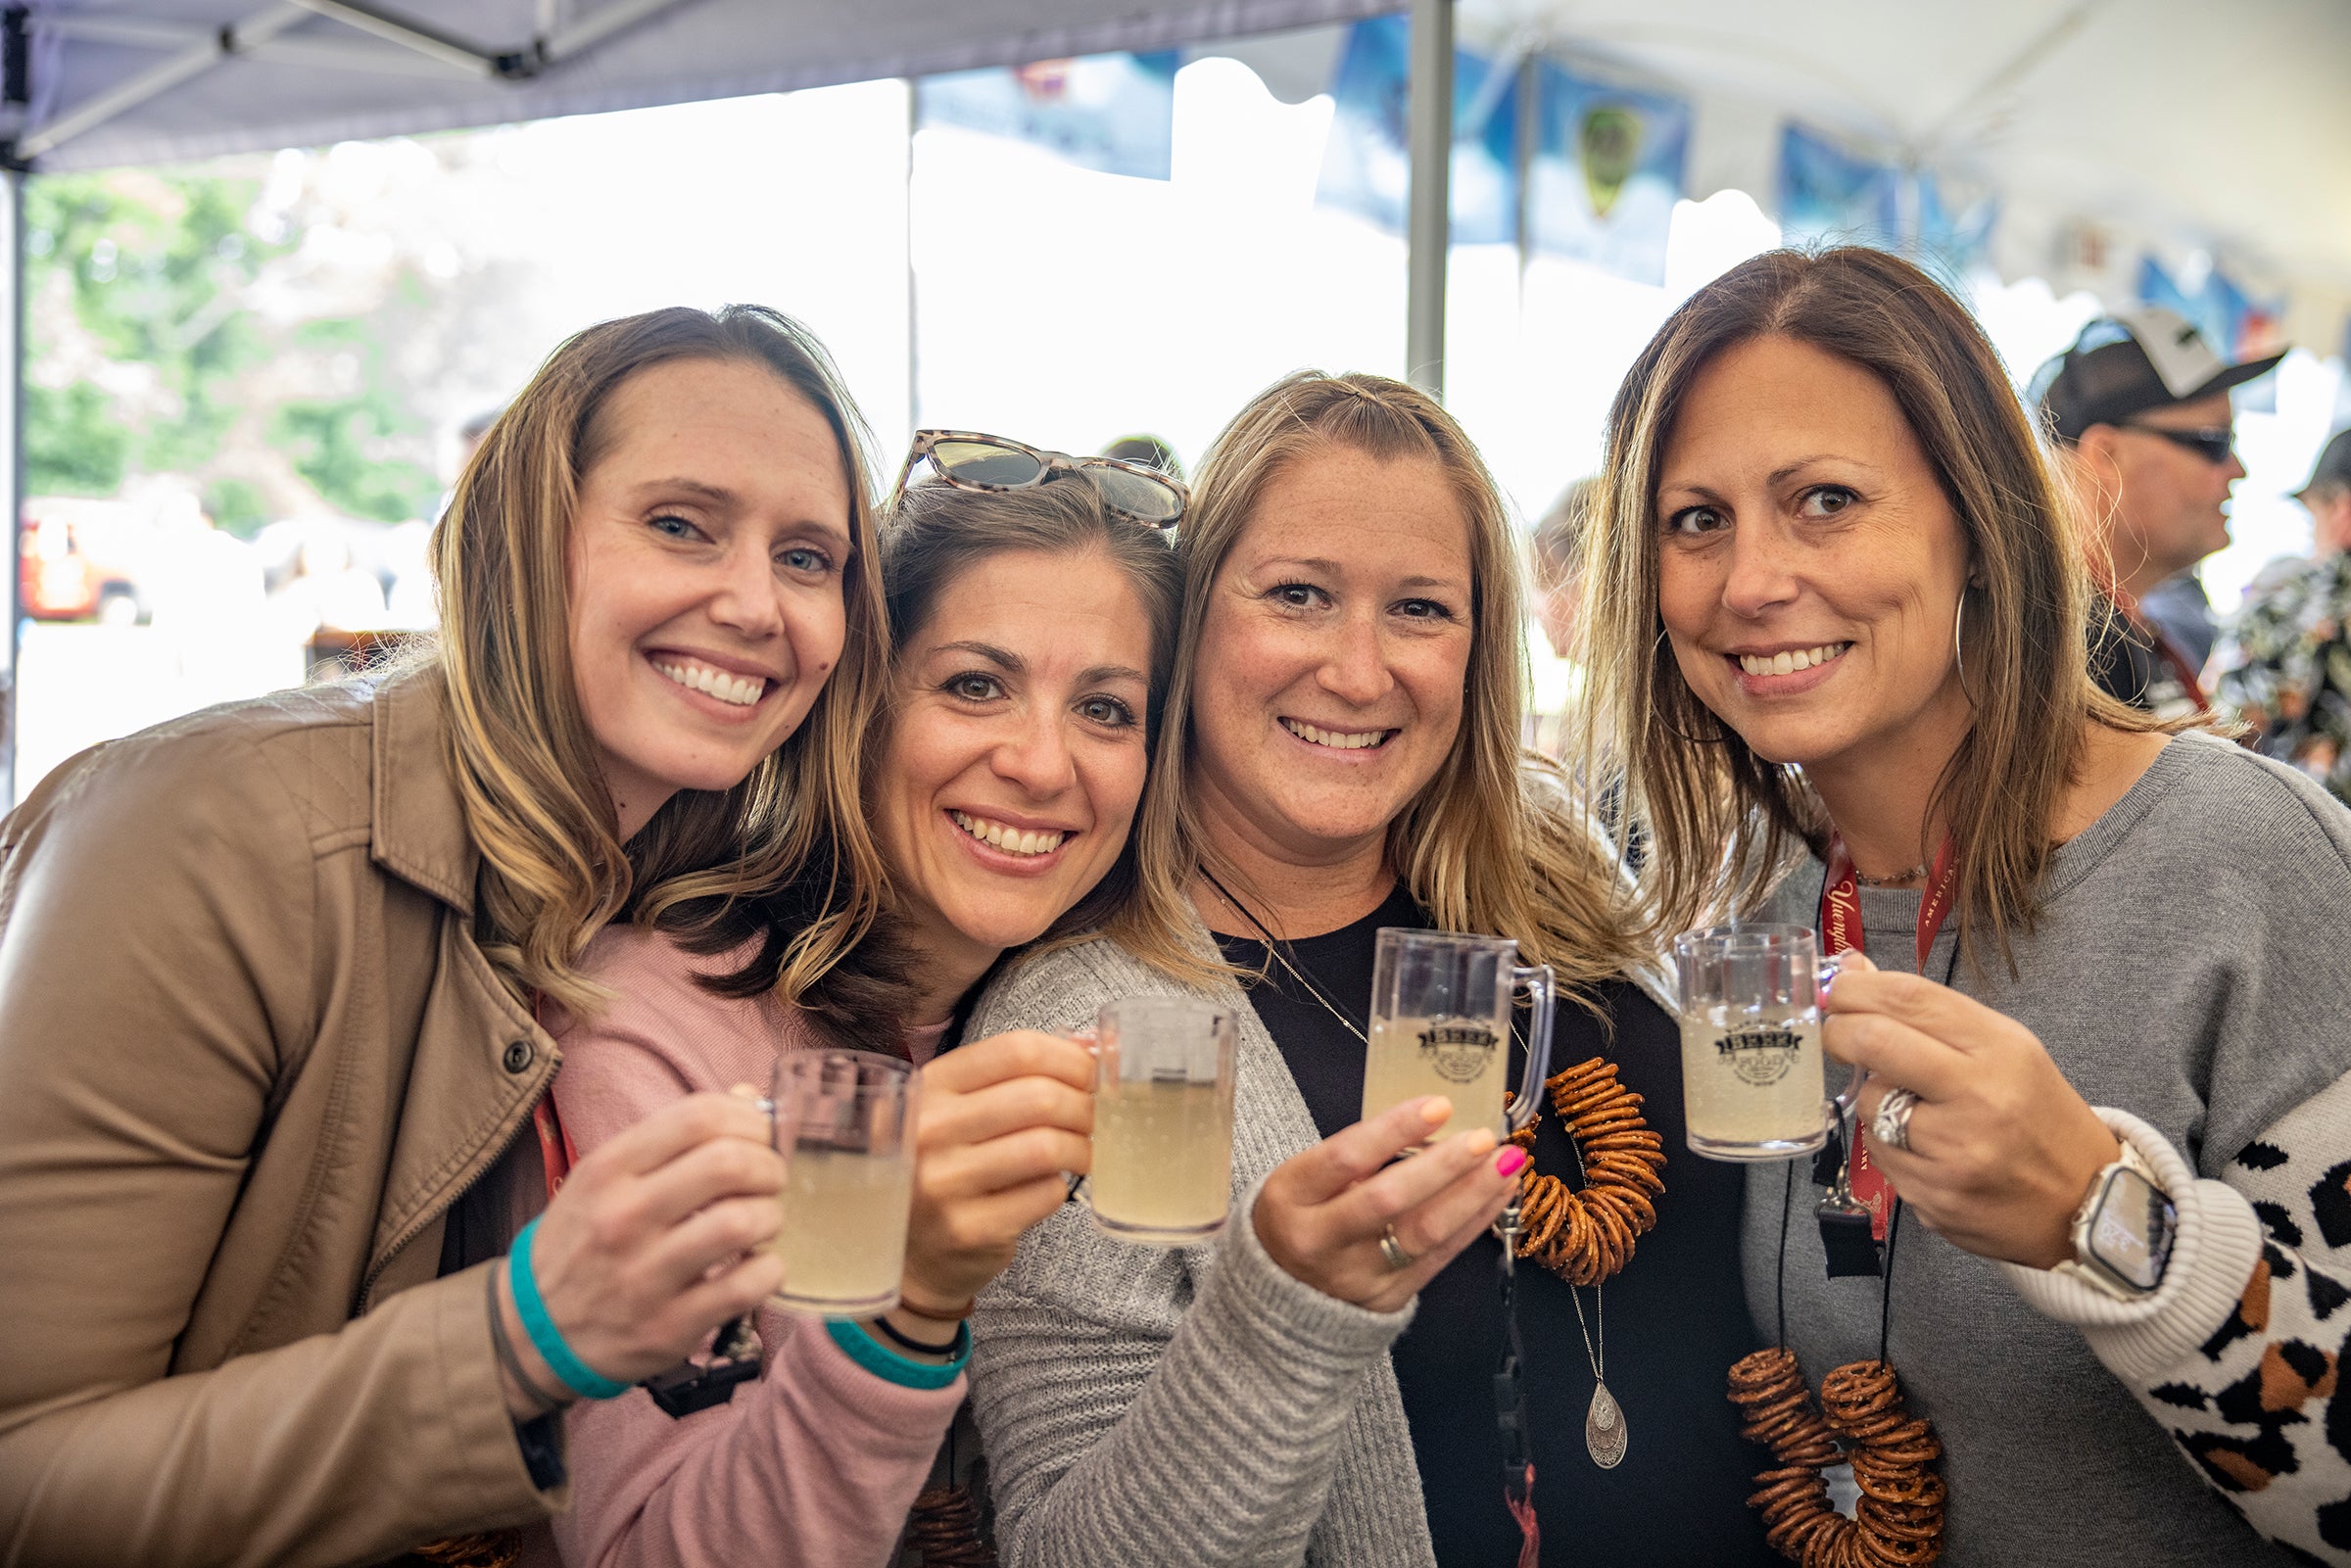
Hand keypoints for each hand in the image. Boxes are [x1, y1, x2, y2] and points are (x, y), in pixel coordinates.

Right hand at [499, 1091, 785, 1417]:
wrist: (534, 1331)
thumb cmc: (584, 1239)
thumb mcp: (606, 1177)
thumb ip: (675, 1136)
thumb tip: (750, 1098)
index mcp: (608, 1170)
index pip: (699, 1116)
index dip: (749, 1119)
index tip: (760, 1136)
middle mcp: (623, 1219)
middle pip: (729, 1164)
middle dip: (769, 1166)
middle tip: (771, 1180)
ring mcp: (644, 1277)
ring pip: (741, 1224)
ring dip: (771, 1216)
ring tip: (763, 1222)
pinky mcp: (668, 1328)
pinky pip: (747, 1286)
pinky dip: (770, 1270)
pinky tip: (757, 1265)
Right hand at [901, 1030, 1095, 1316]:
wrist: (911, 1251)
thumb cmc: (947, 1165)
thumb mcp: (961, 1107)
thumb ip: (1017, 1074)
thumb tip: (1093, 1045)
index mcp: (928, 1086)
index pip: (1016, 1050)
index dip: (1070, 1058)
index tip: (1090, 1074)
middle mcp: (927, 1130)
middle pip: (1039, 1097)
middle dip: (1085, 1106)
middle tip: (1094, 1120)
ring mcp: (943, 1183)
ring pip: (1048, 1146)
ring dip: (1082, 1148)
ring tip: (1082, 1153)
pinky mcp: (968, 1229)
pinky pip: (1046, 1194)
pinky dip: (1062, 1187)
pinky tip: (1049, 1186)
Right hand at [1254, 1096, 1525, 1313]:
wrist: (1281, 1294)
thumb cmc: (1301, 1215)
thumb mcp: (1304, 1179)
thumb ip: (1358, 1156)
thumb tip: (1435, 1123)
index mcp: (1290, 1199)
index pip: (1345, 1159)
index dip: (1394, 1130)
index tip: (1438, 1104)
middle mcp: (1319, 1242)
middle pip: (1388, 1201)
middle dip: (1442, 1166)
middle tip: (1483, 1137)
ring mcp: (1356, 1277)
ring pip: (1423, 1235)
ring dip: (1472, 1195)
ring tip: (1506, 1163)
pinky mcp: (1388, 1299)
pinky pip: (1439, 1257)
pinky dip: (1474, 1222)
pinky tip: (1498, 1193)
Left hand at [1825, 952, 2117, 1268]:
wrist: (2086, 1202)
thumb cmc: (2038, 1114)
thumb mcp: (2003, 1049)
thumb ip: (1928, 1012)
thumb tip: (1854, 968)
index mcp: (2000, 1048)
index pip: (1907, 998)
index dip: (1855, 988)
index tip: (1836, 991)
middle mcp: (1979, 1096)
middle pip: (1874, 1042)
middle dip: (1838, 1033)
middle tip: (1836, 1036)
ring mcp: (1955, 1152)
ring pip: (1869, 1104)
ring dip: (1874, 1099)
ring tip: (1912, 1108)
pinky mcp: (1934, 1197)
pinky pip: (1880, 1155)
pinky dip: (1889, 1144)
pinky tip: (1926, 1149)